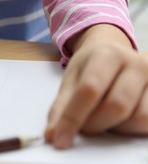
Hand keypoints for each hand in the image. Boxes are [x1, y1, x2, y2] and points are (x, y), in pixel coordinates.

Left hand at [45, 25, 147, 148]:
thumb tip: (53, 135)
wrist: (115, 54)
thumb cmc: (91, 67)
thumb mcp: (72, 78)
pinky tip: (118, 119)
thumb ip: (61, 106)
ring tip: (101, 117)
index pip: (90, 89)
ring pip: (138, 118)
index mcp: (107, 54)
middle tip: (83, 126)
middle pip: (117, 106)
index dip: (73, 117)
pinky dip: (129, 128)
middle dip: (94, 124)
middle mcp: (136, 64)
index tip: (60, 138)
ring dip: (114, 128)